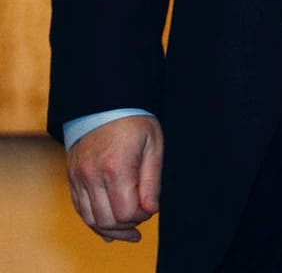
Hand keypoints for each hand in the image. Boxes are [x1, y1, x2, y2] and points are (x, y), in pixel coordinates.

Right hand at [66, 115, 162, 242]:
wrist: (103, 105)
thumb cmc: (134, 123)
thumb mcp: (153, 146)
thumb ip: (152, 181)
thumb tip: (151, 210)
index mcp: (116, 167)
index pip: (126, 212)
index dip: (141, 217)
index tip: (151, 209)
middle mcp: (92, 176)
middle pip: (107, 220)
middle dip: (127, 226)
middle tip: (141, 222)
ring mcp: (79, 178)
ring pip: (91, 219)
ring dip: (110, 229)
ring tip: (129, 231)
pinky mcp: (72, 179)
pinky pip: (80, 209)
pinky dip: (94, 221)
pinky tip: (109, 227)